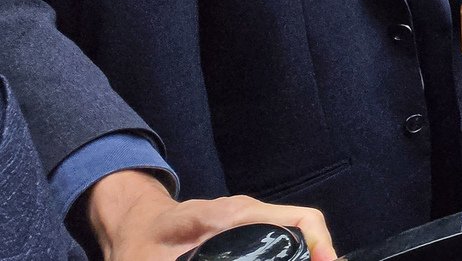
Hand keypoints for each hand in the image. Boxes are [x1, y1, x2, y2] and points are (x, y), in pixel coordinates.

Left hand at [87, 170, 335, 260]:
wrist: (132, 220)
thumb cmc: (139, 241)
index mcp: (234, 216)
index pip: (298, 220)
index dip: (321, 244)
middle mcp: (250, 213)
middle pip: (307, 227)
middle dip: (322, 254)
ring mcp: (251, 219)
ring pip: (300, 232)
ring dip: (312, 254)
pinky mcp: (248, 229)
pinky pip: (286, 237)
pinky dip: (299, 252)